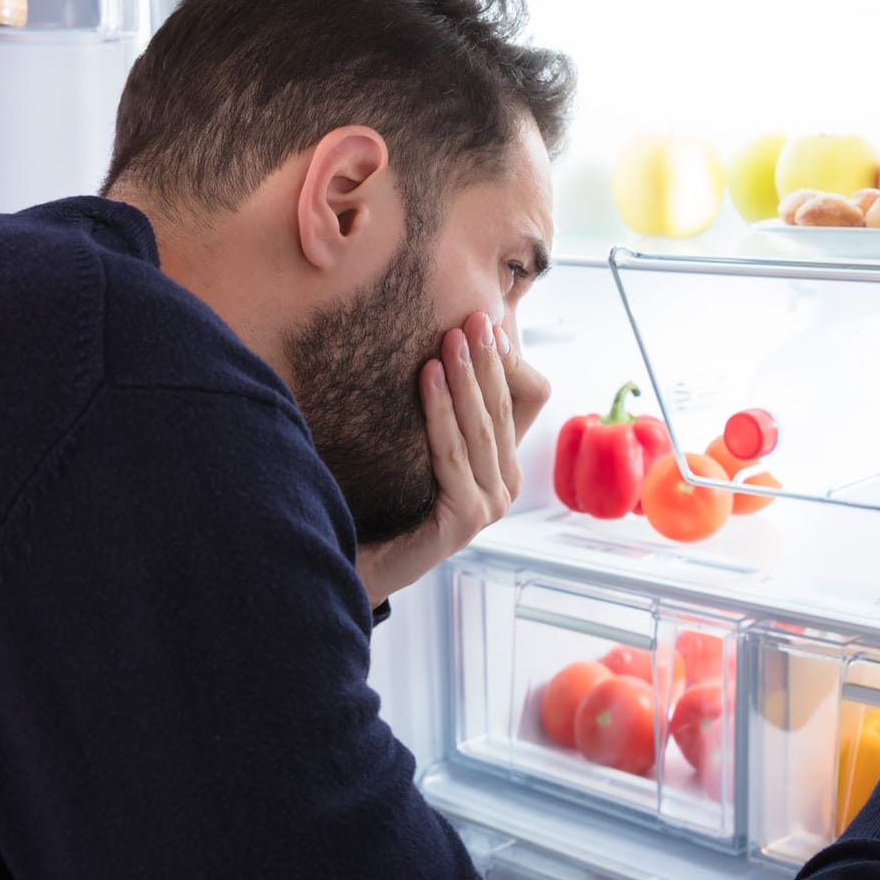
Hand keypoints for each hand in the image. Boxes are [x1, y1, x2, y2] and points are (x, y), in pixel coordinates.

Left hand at [355, 313, 549, 603]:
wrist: (361, 563)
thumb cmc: (388, 502)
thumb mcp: (423, 447)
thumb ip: (442, 413)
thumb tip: (441, 348)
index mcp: (502, 468)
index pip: (518, 405)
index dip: (506, 365)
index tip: (488, 324)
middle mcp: (504, 487)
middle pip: (500, 411)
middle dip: (487, 361)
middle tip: (474, 316)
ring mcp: (490, 506)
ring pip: (480, 428)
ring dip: (466, 377)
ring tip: (452, 337)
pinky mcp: (466, 520)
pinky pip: (451, 454)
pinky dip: (439, 411)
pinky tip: (428, 375)